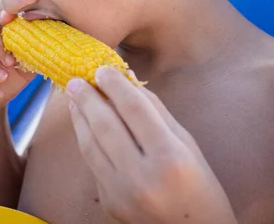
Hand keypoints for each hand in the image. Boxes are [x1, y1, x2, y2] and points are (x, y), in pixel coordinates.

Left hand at [66, 67, 237, 223]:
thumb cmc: (200, 186)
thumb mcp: (186, 144)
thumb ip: (156, 113)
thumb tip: (128, 82)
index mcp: (169, 158)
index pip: (134, 110)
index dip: (115, 85)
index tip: (102, 68)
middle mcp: (142, 177)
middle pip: (105, 125)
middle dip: (88, 97)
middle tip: (76, 78)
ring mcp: (121, 194)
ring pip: (90, 145)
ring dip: (79, 117)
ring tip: (74, 96)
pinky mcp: (109, 204)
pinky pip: (93, 164)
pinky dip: (86, 139)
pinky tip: (84, 123)